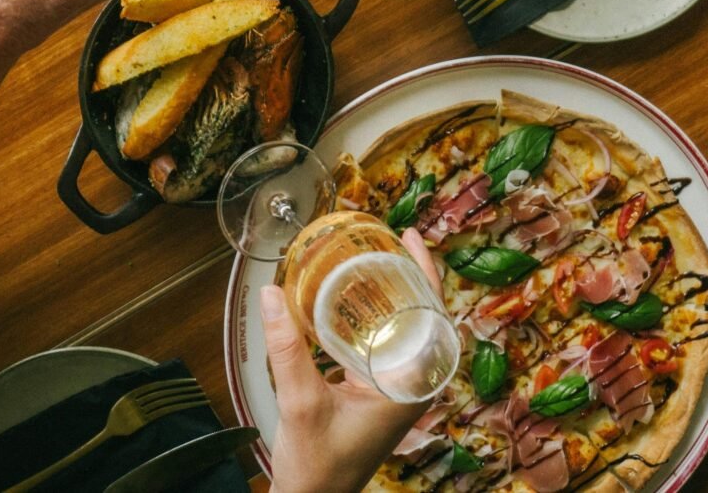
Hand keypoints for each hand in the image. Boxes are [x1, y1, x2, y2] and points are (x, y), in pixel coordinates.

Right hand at [264, 228, 441, 492]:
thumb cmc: (317, 469)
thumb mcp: (301, 403)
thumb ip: (287, 349)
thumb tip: (272, 295)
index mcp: (409, 390)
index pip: (434, 320)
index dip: (427, 275)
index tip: (411, 240)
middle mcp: (408, 388)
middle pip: (419, 319)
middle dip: (405, 276)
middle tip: (386, 239)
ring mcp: (391, 392)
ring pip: (399, 330)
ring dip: (387, 295)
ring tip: (370, 258)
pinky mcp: (371, 394)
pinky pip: (378, 344)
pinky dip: (367, 317)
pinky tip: (346, 301)